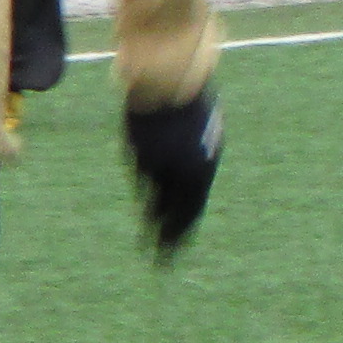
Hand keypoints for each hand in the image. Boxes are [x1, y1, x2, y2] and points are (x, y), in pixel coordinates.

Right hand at [123, 90, 221, 259]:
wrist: (168, 79)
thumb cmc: (192, 105)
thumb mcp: (206, 137)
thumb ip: (199, 164)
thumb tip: (194, 186)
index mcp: (201, 170)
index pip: (192, 211)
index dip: (184, 233)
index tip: (177, 250)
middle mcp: (178, 173)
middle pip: (171, 216)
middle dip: (166, 241)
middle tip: (161, 263)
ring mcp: (155, 165)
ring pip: (151, 203)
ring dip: (151, 225)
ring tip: (149, 245)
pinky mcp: (135, 155)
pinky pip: (140, 180)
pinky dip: (143, 193)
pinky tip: (144, 208)